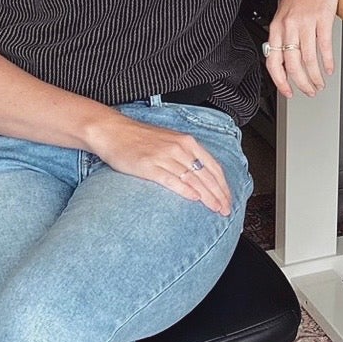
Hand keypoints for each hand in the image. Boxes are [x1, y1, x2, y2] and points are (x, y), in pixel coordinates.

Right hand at [89, 114, 230, 211]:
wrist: (113, 131)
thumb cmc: (141, 138)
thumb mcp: (170, 141)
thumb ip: (187, 155)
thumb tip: (202, 176)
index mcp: (187, 142)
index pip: (213, 167)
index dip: (223, 185)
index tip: (229, 200)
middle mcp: (179, 148)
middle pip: (206, 175)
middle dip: (219, 195)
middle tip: (226, 210)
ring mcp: (164, 156)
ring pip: (193, 179)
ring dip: (207, 196)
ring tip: (215, 209)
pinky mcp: (149, 166)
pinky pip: (171, 179)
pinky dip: (185, 190)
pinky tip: (194, 199)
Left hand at [266, 0, 341, 98]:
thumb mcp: (287, 11)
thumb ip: (285, 32)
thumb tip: (287, 57)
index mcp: (277, 25)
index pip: (273, 61)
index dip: (280, 81)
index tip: (288, 92)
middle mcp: (289, 25)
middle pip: (293, 65)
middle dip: (302, 83)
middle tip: (310, 91)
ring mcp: (306, 22)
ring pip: (308, 60)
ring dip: (316, 77)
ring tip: (321, 83)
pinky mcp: (323, 18)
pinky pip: (324, 47)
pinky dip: (327, 62)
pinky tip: (330, 69)